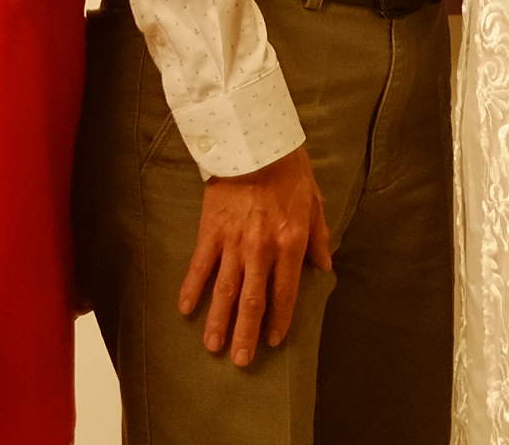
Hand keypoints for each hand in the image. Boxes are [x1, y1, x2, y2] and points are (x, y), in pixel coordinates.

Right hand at [180, 143, 332, 366]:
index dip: (279, 319)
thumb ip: (319, 239)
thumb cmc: (290, 173)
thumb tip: (323, 268)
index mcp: (290, 244)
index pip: (285, 292)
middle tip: (240, 361)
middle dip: (246, 333)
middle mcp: (261, 250)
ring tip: (213, 347)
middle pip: (251, 301)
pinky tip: (185, 311)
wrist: (255, 146)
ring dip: (218, 322)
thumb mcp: (315, 203)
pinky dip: (191, 290)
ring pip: (224, 292)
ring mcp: (233, 244)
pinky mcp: (210, 233)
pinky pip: (199, 268)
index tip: (272, 341)